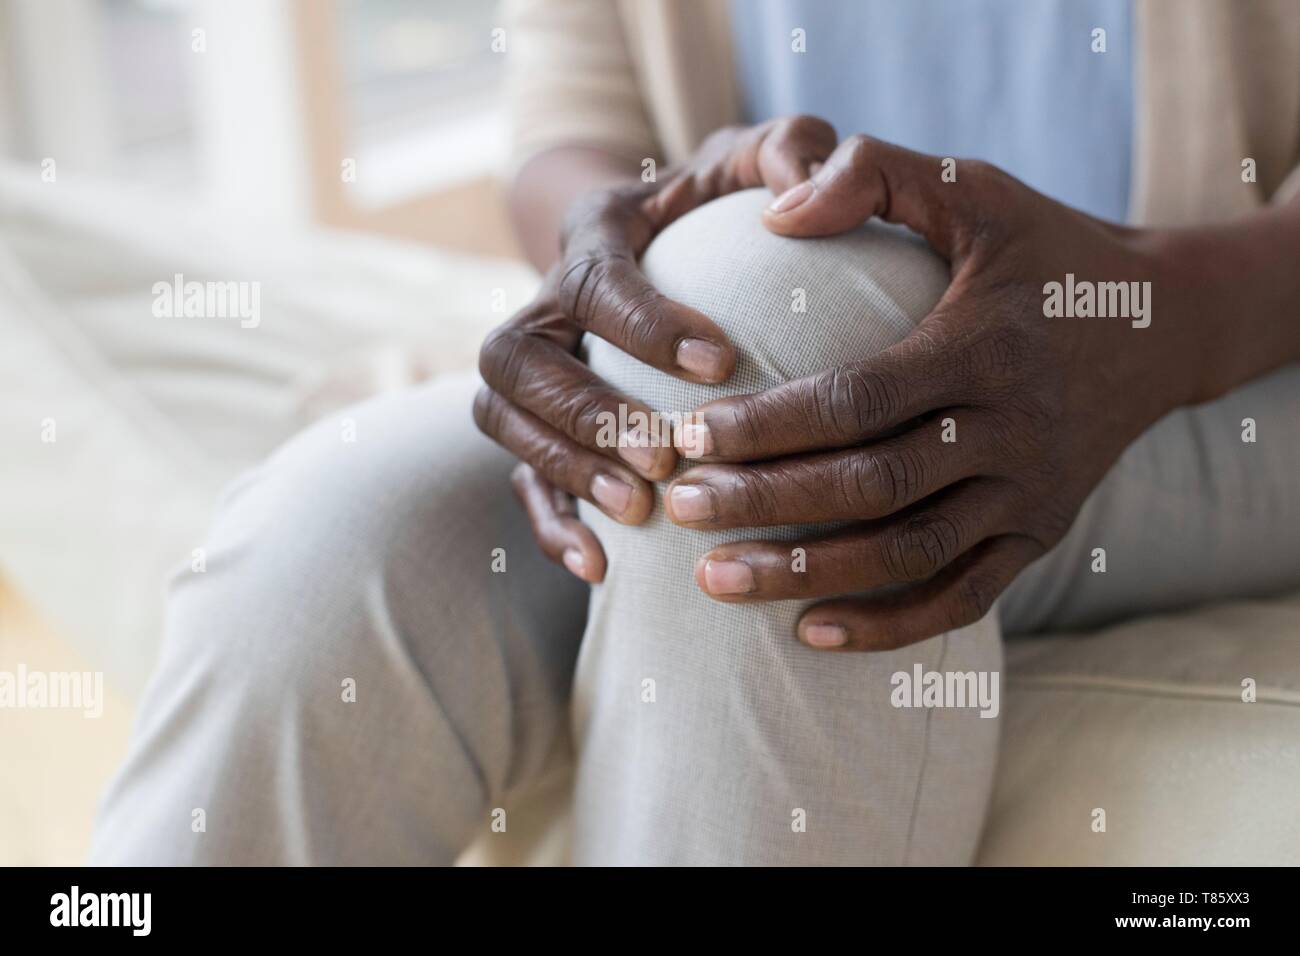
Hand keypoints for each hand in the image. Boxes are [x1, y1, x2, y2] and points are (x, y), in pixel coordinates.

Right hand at [476, 116, 837, 582]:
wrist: (665, 241)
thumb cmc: (725, 206)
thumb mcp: (759, 161)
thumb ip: (793, 149)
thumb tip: (805, 196)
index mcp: (594, 235)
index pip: (595, 280)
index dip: (646, 324)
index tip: (724, 362)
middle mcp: (544, 302)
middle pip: (515, 359)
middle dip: (586, 411)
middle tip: (664, 456)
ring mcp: (532, 370)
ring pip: (500, 419)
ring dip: (563, 468)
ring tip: (636, 509)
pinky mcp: (538, 425)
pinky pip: (518, 478)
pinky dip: (551, 522)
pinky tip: (603, 567)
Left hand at [666, 135, 1208, 649]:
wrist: (1165, 322)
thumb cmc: (1046, 250)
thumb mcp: (974, 188)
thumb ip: (873, 175)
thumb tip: (773, 214)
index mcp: (985, 345)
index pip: (858, 398)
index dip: (768, 425)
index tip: (687, 436)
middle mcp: (1013, 428)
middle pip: (872, 486)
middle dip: (767, 504)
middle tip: (679, 511)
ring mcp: (1031, 493)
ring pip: (909, 554)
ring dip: (809, 575)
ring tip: (714, 581)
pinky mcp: (1041, 534)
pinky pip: (964, 598)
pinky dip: (890, 625)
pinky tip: (812, 632)